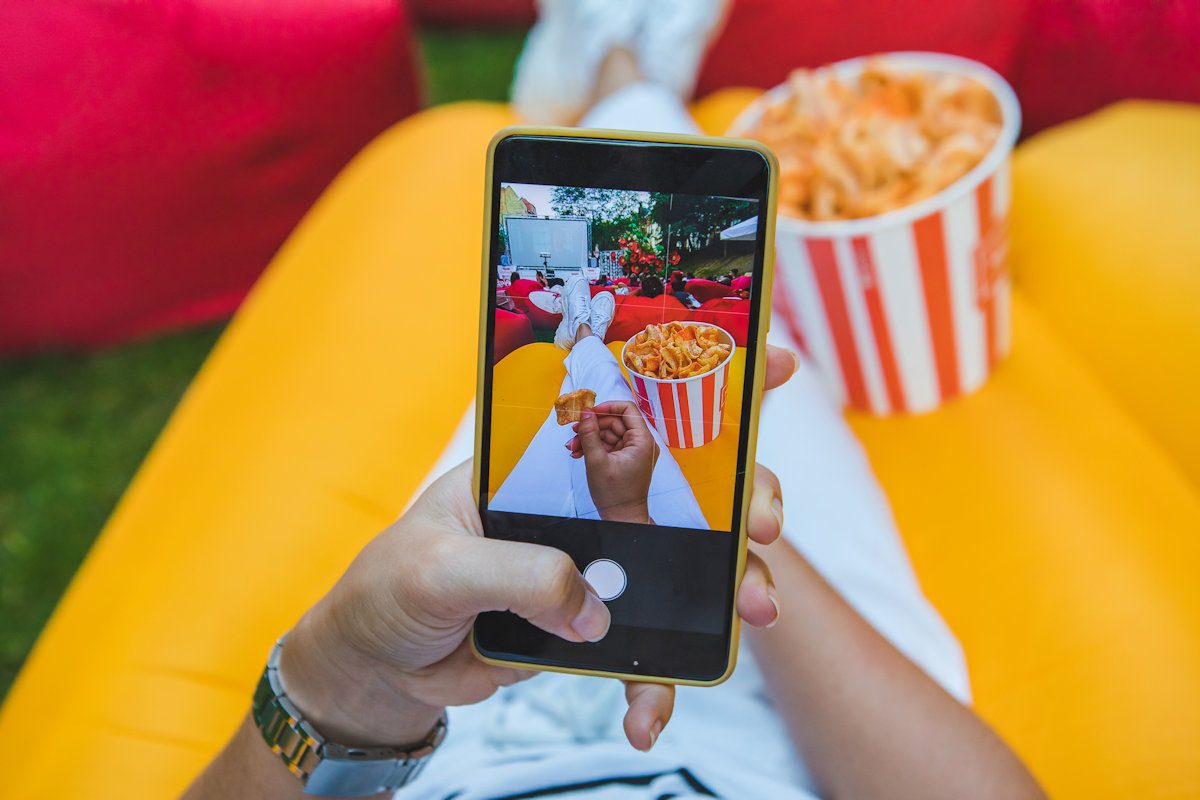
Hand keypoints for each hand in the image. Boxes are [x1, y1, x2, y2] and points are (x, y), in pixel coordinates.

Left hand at [278, 346, 798, 753]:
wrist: (380, 668)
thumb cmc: (393, 589)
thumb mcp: (439, 566)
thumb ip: (517, 574)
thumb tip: (593, 608)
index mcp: (541, 462)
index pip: (623, 402)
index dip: (698, 377)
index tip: (769, 365)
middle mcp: (581, 504)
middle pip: (686, 486)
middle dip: (743, 496)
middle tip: (762, 526)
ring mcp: (597, 564)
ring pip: (688, 567)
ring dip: (730, 589)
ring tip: (750, 615)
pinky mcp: (596, 623)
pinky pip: (648, 651)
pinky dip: (658, 686)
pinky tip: (645, 717)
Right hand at [566, 400, 657, 523]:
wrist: (622, 518)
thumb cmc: (615, 494)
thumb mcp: (596, 461)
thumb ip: (589, 433)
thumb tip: (585, 413)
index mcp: (643, 441)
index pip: (628, 409)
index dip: (606, 407)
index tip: (588, 413)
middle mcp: (642, 443)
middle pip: (615, 421)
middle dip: (592, 426)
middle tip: (573, 433)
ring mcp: (635, 451)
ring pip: (610, 433)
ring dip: (590, 438)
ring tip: (573, 448)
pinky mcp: (627, 458)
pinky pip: (610, 445)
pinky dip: (595, 447)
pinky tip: (579, 453)